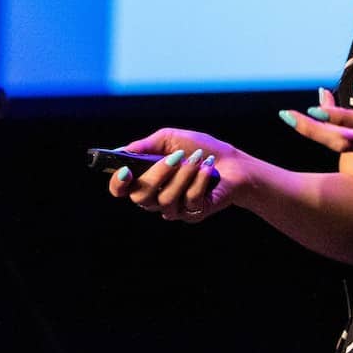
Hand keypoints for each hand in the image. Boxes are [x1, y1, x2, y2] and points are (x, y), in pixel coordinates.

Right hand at [105, 128, 243, 223]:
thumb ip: (146, 145)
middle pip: (141, 196)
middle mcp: (155, 198)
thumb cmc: (199, 149)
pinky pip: (190, 200)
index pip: (121, 189)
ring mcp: (174, 209)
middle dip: (158, 174)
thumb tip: (123, 151)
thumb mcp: (171, 139)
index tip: (126, 171)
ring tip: (198, 158)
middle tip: (176, 156)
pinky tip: (208, 168)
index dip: (118, 183)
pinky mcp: (193, 214)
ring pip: (166, 199)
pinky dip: (200, 180)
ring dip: (184, 174)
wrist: (233, 163)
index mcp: (145, 179)